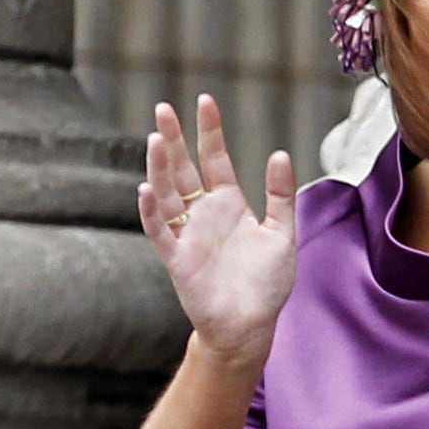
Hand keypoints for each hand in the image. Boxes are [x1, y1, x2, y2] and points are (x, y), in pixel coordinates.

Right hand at [141, 94, 295, 370]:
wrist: (250, 327)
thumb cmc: (267, 284)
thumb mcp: (282, 234)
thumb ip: (280, 196)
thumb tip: (279, 154)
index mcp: (229, 204)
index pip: (215, 159)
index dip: (210, 132)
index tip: (205, 101)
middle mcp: (204, 214)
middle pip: (183, 169)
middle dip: (174, 139)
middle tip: (163, 108)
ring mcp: (188, 235)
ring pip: (167, 194)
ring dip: (159, 167)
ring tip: (155, 139)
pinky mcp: (177, 259)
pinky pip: (160, 231)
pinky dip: (151, 211)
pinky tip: (146, 189)